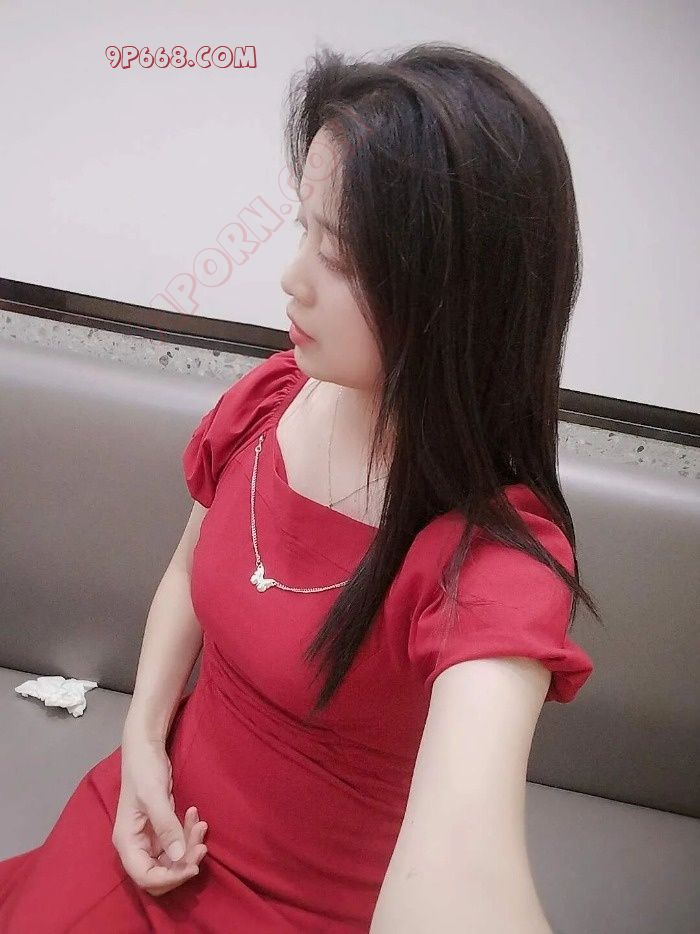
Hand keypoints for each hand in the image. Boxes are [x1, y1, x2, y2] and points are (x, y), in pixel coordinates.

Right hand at [112, 732, 207, 896]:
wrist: (146, 749)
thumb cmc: (144, 770)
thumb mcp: (154, 796)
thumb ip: (166, 826)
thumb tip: (179, 856)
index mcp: (127, 842)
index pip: (145, 877)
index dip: (169, 878)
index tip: (193, 867)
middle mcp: (136, 846)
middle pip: (160, 874)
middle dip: (183, 864)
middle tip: (202, 846)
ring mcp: (149, 839)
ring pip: (172, 860)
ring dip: (189, 847)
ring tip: (201, 825)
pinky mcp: (161, 830)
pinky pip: (177, 843)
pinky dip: (188, 834)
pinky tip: (195, 815)